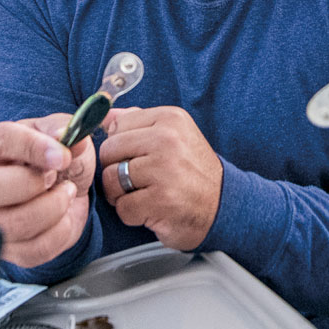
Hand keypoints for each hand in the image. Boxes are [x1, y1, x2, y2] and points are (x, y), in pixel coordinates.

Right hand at [0, 114, 96, 266]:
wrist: (66, 190)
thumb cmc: (55, 159)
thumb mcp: (63, 136)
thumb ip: (64, 130)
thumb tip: (63, 137)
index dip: (33, 147)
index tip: (62, 156)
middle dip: (34, 184)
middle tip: (57, 177)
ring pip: (13, 224)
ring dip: (54, 208)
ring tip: (66, 193)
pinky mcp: (7, 249)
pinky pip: (34, 249)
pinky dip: (60, 232)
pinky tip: (64, 218)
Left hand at [96, 106, 223, 250]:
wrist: (224, 205)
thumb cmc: (192, 170)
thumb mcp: (174, 134)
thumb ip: (138, 121)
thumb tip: (104, 114)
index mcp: (170, 119)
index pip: (116, 125)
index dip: (119, 146)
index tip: (135, 157)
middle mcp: (168, 140)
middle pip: (108, 151)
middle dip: (115, 169)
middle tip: (136, 180)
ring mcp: (165, 170)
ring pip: (110, 180)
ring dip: (120, 194)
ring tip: (143, 195)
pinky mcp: (161, 201)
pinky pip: (123, 207)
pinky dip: (132, 214)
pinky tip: (150, 210)